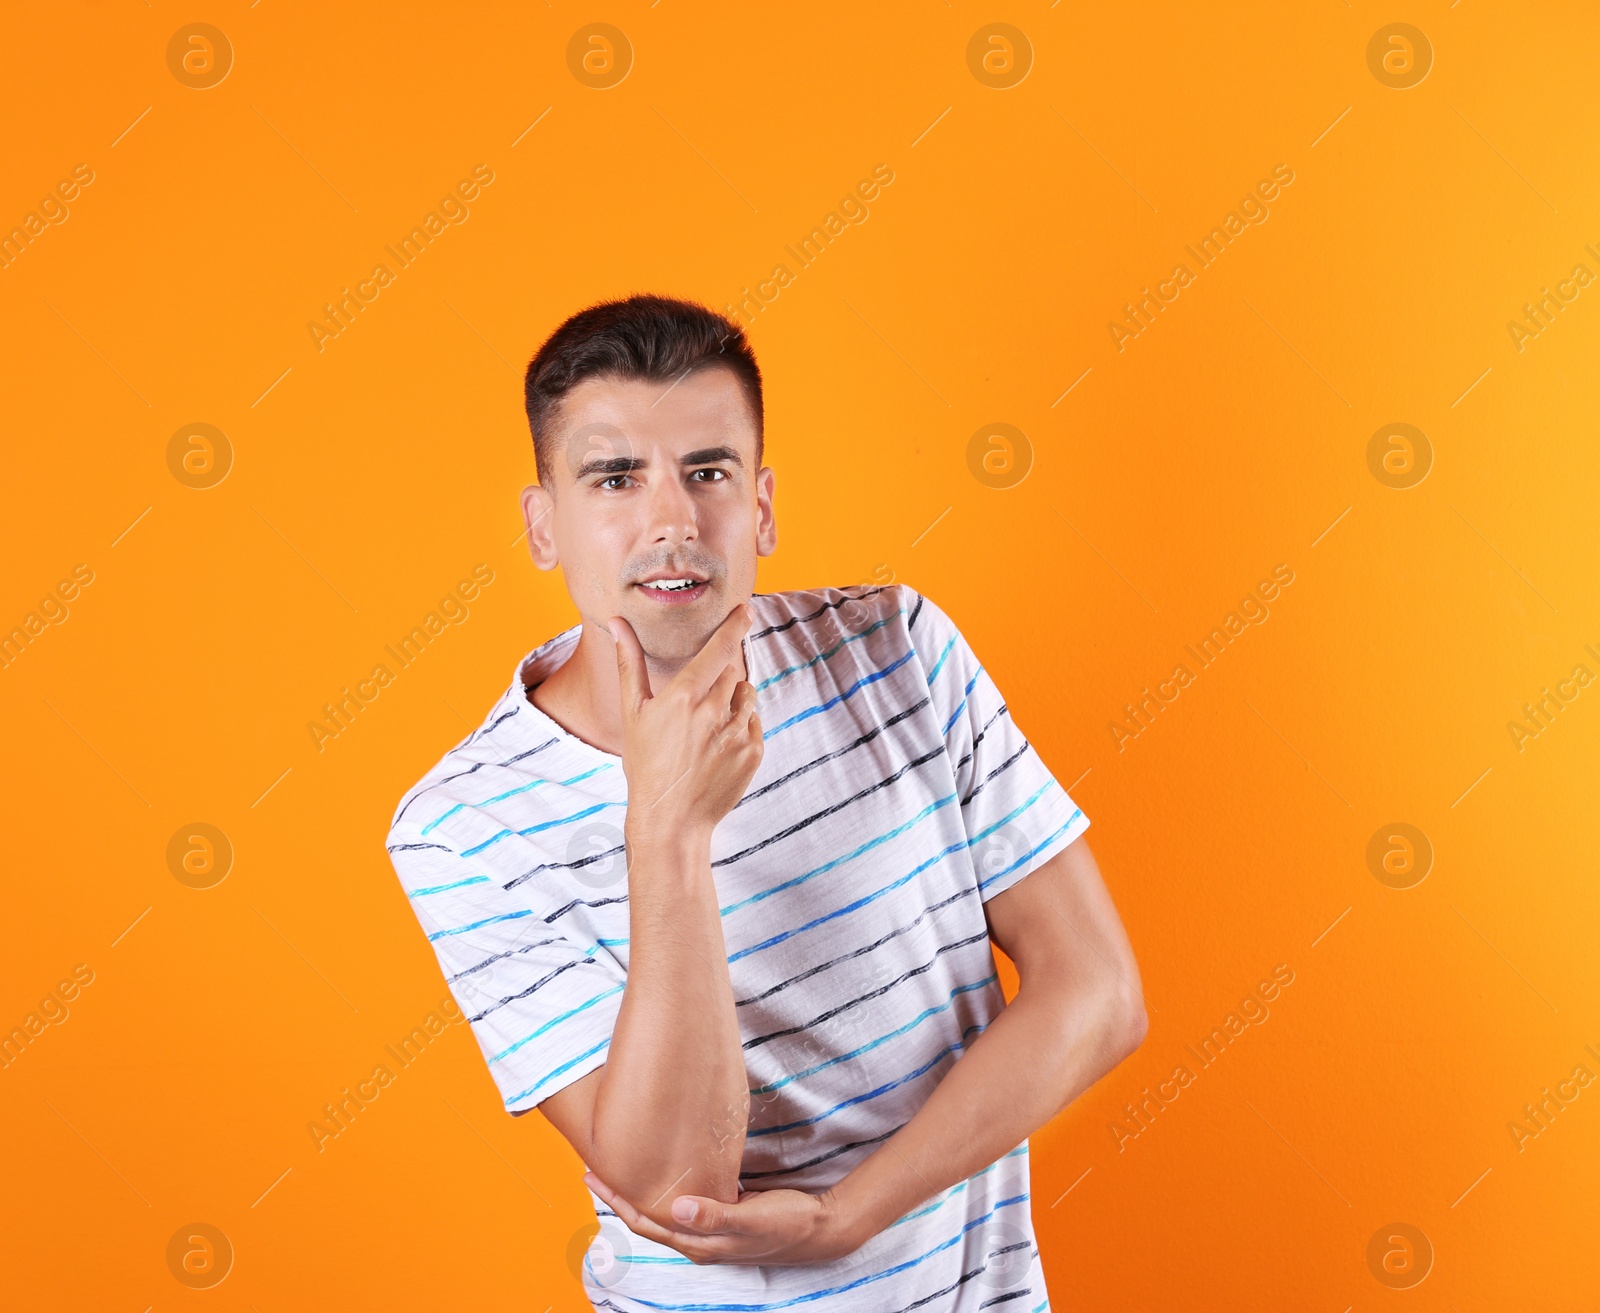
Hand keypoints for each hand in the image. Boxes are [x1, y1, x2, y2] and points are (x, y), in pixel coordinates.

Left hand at [583, 1171, 861, 1266]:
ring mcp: (709, 1230)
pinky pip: (684, 1204)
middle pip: (647, 1218)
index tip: (594, 1176)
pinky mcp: (721, 1217)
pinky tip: (665, 1173)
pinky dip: (667, 1189)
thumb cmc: (787, 1223)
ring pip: (664, 1211)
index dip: (617, 1201)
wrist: (819, 1229)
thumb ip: (716, 1215)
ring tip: (624, 1168)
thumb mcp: (752, 1218)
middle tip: (596, 1167)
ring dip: (641, 1193)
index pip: (645, 1223)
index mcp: (699, 1243)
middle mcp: (698, 1240)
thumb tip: (676, 1208)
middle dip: (620, 1196)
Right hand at [609, 605, 762, 838]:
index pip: (720, 647)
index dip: (735, 625)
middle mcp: (715, 711)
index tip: (745, 610)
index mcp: (685, 696)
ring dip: (732, 699)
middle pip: (732, 670)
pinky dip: (740, 726)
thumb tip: (616, 622)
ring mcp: (737, 733)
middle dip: (721, 675)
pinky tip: (716, 747)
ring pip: (746, 695)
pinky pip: (754, 723)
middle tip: (699, 699)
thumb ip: (629, 662)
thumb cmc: (645, 764)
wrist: (670, 819)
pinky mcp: (753, 752)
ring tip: (705, 727)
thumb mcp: (633, 712)